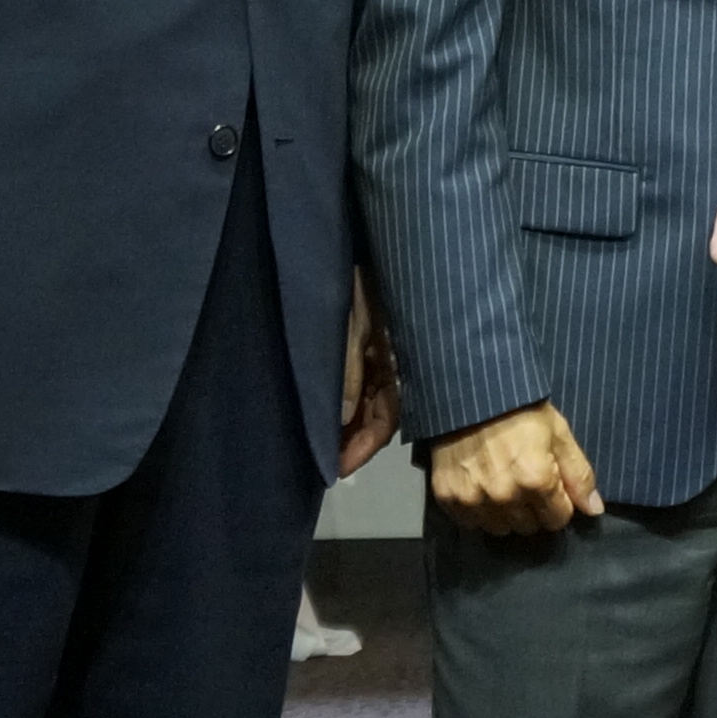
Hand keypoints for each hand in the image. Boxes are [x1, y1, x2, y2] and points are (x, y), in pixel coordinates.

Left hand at [338, 286, 401, 479]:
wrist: (362, 248)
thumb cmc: (359, 284)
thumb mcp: (352, 327)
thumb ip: (350, 373)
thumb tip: (345, 420)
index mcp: (396, 362)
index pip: (385, 419)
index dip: (363, 447)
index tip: (338, 469)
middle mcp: (390, 366)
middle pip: (377, 416)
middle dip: (354, 443)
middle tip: (325, 465)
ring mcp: (379, 358)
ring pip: (367, 405)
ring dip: (347, 427)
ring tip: (320, 447)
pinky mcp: (367, 348)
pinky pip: (359, 386)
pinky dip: (344, 407)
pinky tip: (325, 418)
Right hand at [429, 401, 602, 534]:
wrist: (470, 392)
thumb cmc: (520, 409)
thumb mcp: (558, 433)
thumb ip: (578, 474)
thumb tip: (595, 510)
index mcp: (536, 480)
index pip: (558, 520)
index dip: (559, 504)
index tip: (550, 485)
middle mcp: (504, 496)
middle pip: (529, 527)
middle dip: (533, 509)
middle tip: (525, 480)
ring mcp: (473, 499)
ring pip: (500, 529)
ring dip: (505, 513)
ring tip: (502, 483)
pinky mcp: (448, 497)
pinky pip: (470, 523)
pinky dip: (477, 510)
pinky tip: (480, 486)